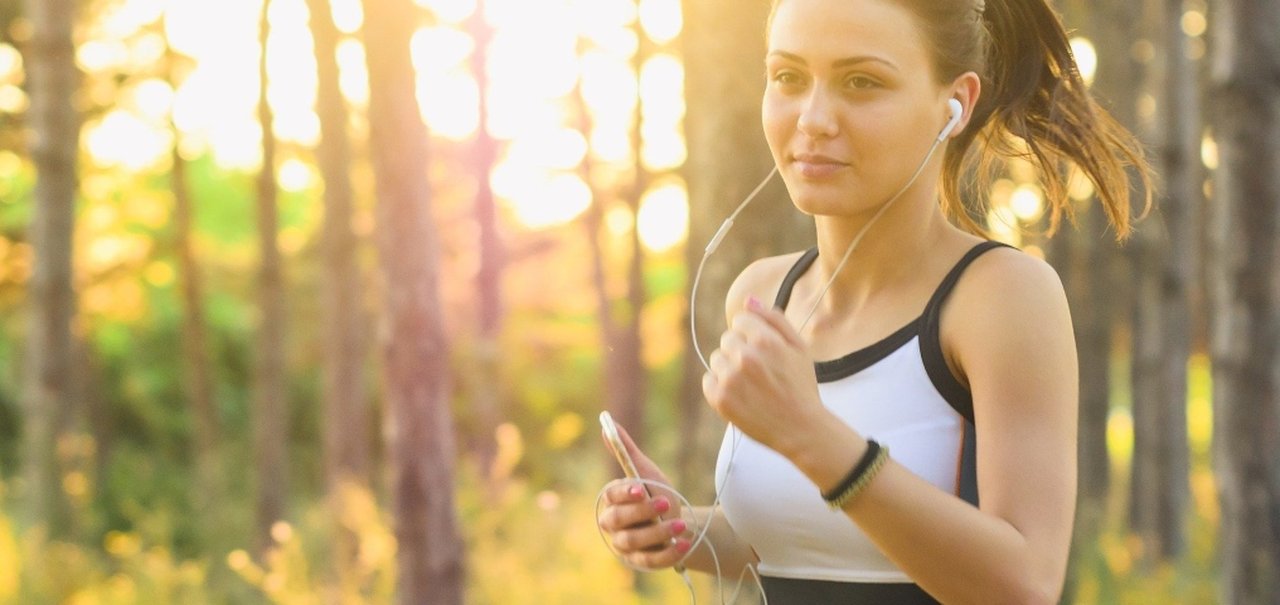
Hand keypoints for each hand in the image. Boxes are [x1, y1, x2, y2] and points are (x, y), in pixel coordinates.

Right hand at [596, 423, 692, 568]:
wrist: (679, 523)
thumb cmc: (658, 495)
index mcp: (612, 502)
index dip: (624, 493)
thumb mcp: (647, 473)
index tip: (641, 488)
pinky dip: (668, 553)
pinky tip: (683, 543)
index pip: (611, 497)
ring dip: (658, 532)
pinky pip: (651, 561)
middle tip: (665, 502)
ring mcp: (626, 546)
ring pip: (634, 541)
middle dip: (642, 512)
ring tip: (680, 524)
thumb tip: (607, 423)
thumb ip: (626, 452)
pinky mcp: (641, 562)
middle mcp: (614, 526)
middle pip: (618, 520)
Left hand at [702, 296, 827, 456]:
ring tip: (751, 385)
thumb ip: (774, 319)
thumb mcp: (799, 348)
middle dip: (740, 351)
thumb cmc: (801, 386)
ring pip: (716, 359)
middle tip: (759, 371)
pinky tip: (741, 395)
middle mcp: (745, 357)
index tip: (763, 351)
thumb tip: (748, 300)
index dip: (752, 335)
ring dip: (729, 368)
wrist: (801, 429)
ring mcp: (730, 379)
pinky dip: (720, 386)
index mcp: (765, 340)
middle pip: (727, 339)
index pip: (740, 321)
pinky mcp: (720, 399)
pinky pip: (708, 380)